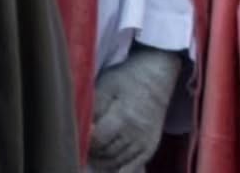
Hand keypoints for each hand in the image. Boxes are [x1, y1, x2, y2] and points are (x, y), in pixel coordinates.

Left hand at [88, 46, 182, 172]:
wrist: (156, 76)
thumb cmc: (126, 80)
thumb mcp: (106, 86)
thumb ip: (94, 110)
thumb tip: (84, 132)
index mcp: (123, 116)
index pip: (97, 141)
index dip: (86, 139)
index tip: (84, 132)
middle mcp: (136, 133)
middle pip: (105, 154)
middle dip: (93, 151)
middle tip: (89, 141)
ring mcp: (144, 141)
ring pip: (115, 163)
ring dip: (102, 160)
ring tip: (98, 149)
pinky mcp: (150, 147)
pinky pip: (131, 168)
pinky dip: (119, 171)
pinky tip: (111, 169)